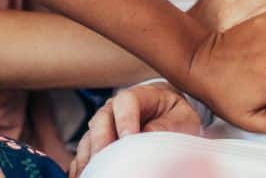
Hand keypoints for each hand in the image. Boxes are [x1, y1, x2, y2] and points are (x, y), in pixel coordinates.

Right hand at [67, 83, 199, 177]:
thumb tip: (147, 134)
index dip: (126, 119)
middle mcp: (114, 108)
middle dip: (102, 141)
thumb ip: (166, 124)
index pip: (125, 102)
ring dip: (90, 156)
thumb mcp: (182, 118)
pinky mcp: (97, 142)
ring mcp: (103, 125)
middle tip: (106, 160)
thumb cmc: (176, 116)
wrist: (168, 116)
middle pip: (101, 120)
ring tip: (94, 172)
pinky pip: (84, 152)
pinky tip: (85, 174)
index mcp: (138, 96)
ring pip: (89, 137)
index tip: (129, 138)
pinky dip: (83, 164)